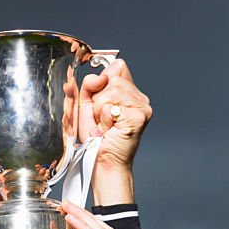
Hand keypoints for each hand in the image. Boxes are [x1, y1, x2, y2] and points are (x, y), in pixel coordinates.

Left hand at [78, 60, 151, 203]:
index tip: (98, 100)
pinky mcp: (140, 116)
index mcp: (128, 91)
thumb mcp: (85, 105)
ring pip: (112, 90)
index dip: (102, 80)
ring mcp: (142, 106)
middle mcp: (139, 97)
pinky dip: (104, 118)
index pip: (117, 67)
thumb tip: (97, 76)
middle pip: (113, 77)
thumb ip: (88, 86)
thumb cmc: (95, 138)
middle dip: (98, 98)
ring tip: (105, 124)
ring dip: (100, 109)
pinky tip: (110, 129)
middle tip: (101, 117)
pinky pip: (112, 105)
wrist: (101, 161)